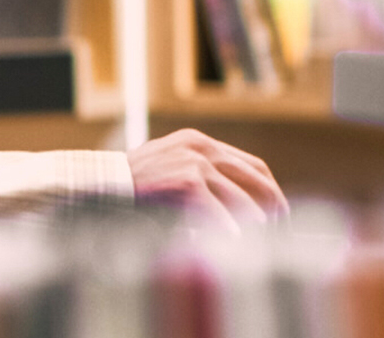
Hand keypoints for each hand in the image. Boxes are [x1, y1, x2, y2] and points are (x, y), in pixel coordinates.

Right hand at [127, 128, 287, 230]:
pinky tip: (232, 242)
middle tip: (281, 228)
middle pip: (255, 176)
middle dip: (273, 204)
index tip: (277, 210)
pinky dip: (229, 231)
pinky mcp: (187, 183)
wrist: (101, 185)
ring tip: (261, 240)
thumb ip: (200, 176)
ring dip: (253, 223)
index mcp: (198, 142)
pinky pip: (220, 214)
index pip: (250, 163)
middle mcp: (200, 147)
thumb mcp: (170, 168)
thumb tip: (237, 203)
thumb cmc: (133, 185)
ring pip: (241, 198)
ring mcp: (194, 163)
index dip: (268, 188)